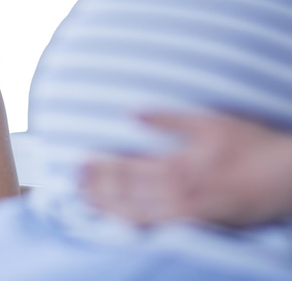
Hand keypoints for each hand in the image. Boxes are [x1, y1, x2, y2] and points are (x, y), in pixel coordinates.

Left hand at [81, 112, 291, 226]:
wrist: (291, 179)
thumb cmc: (252, 145)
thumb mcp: (211, 123)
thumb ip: (169, 120)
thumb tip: (132, 114)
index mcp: (179, 168)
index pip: (128, 169)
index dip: (101, 167)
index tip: (79, 162)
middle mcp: (179, 196)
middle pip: (127, 194)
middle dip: (96, 188)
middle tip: (72, 182)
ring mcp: (188, 216)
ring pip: (137, 215)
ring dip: (107, 207)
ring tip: (84, 200)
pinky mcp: (199, 228)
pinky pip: (157, 229)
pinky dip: (132, 225)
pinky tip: (117, 221)